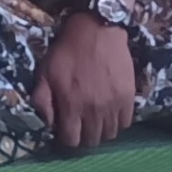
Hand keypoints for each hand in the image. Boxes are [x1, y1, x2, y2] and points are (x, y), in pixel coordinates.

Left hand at [35, 7, 139, 150]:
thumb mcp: (45, 73)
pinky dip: (117, 122)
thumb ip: (42, 100)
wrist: (97, 30)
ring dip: (101, 130)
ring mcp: (114, 105)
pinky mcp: (128, 97)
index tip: (65, 129)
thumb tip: (47, 124)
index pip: (71, 141)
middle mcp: (94, 110)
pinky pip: (125, 123)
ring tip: (95, 119)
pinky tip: (109, 112)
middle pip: (92, 141)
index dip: (66, 138)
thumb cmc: (67, 51)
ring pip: (110, 134)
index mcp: (71, 105)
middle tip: (80, 124)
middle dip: (83, 136)